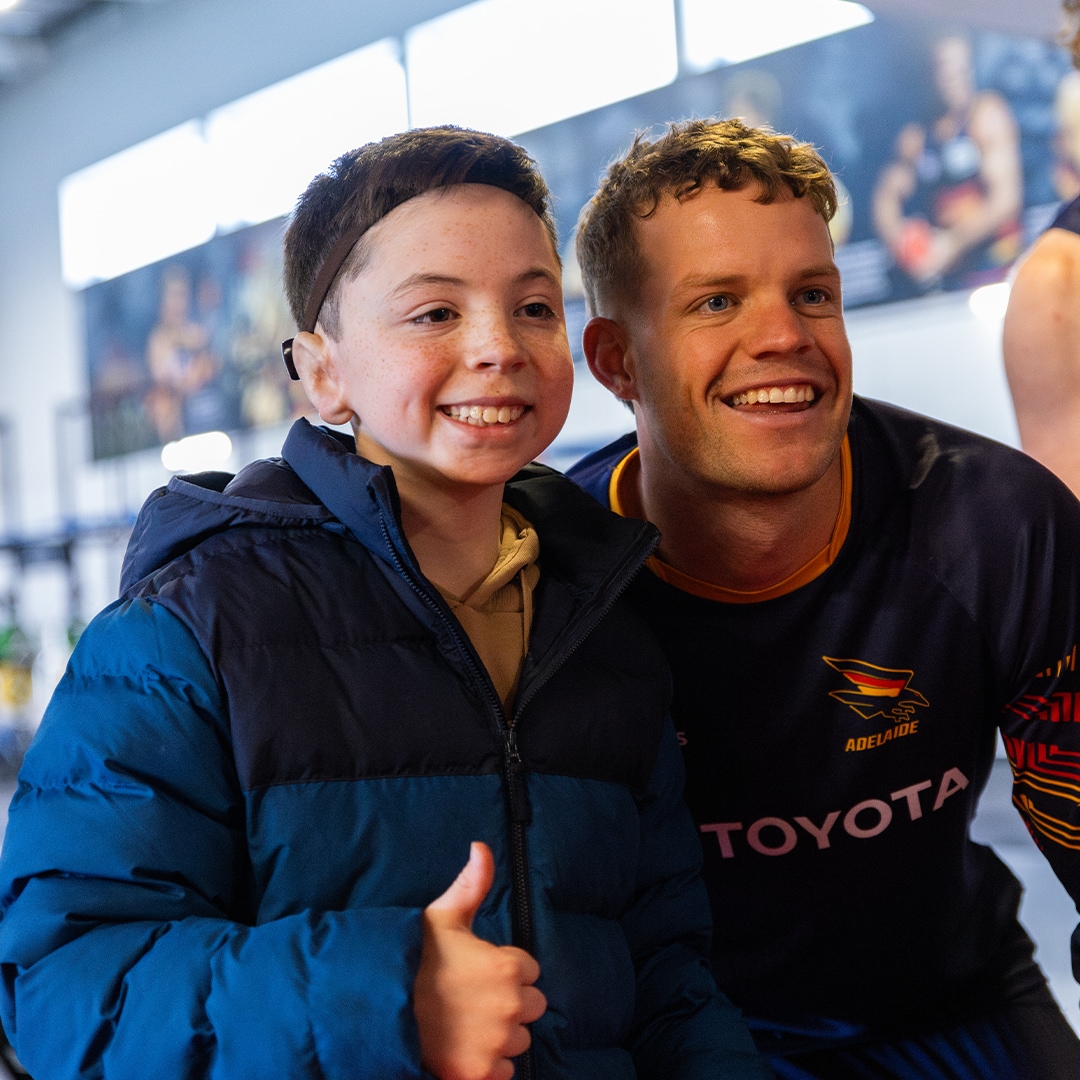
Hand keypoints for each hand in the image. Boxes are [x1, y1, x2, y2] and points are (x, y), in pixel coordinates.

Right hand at [415, 842, 546, 1079]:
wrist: (377, 1008)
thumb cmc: (412, 958)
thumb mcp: (442, 916)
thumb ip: (472, 883)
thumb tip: (482, 847)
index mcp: (508, 968)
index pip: (529, 970)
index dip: (506, 968)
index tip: (479, 969)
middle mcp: (510, 1007)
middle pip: (531, 1007)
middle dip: (510, 1002)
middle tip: (473, 998)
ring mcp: (496, 1045)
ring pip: (518, 1040)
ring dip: (500, 1035)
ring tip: (465, 1022)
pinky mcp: (481, 1075)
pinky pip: (504, 1073)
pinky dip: (488, 1065)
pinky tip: (463, 1047)